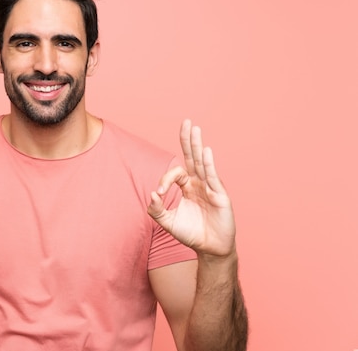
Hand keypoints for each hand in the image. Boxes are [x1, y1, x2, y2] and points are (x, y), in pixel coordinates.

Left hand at [148, 120, 235, 257]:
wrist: (210, 249)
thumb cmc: (190, 234)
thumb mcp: (167, 222)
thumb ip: (156, 209)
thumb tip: (152, 194)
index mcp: (187, 187)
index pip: (175, 173)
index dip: (165, 179)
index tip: (159, 193)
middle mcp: (200, 183)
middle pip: (193, 157)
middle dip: (188, 140)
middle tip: (186, 122)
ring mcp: (211, 188)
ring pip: (203, 163)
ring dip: (198, 146)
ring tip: (195, 129)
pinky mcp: (220, 196)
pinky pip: (213, 177)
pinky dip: (209, 165)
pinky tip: (205, 151)